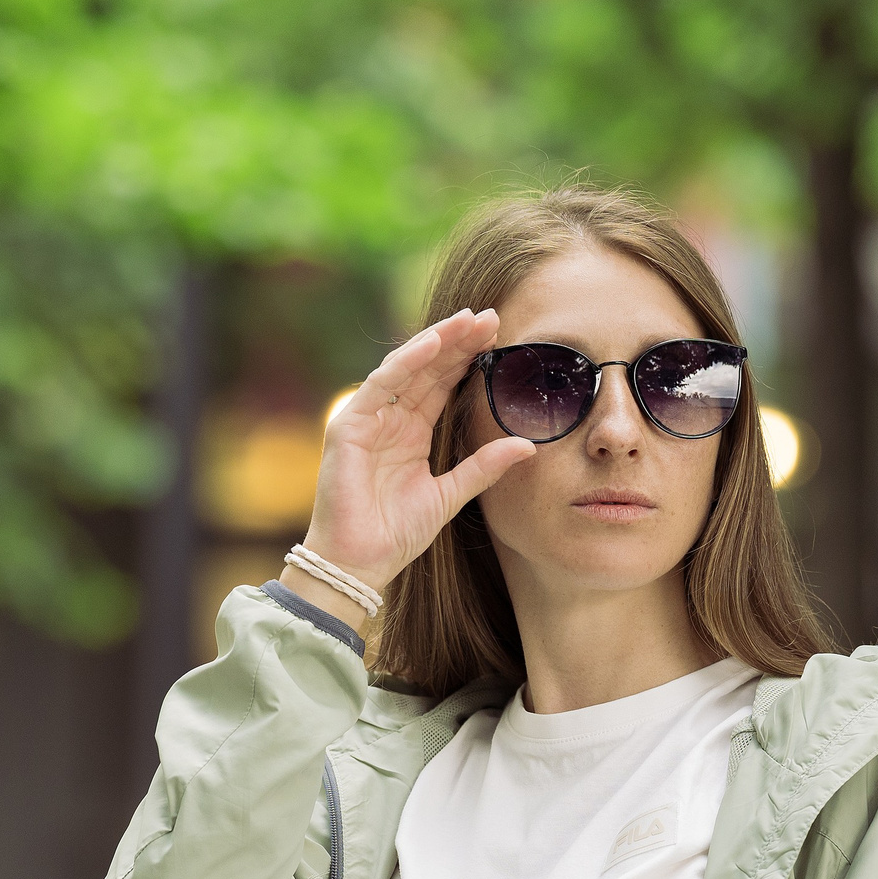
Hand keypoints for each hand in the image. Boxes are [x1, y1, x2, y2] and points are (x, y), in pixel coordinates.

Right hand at [285, 309, 535, 618]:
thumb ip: (484, 466)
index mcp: (412, 432)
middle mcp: (390, 419)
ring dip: (436, 342)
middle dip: (457, 341)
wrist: (362, 562)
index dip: (468, 358)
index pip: (443, 383)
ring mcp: (368, 419)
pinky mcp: (349, 425)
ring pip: (406, 368)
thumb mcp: (452, 494)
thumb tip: (528, 446)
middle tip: (490, 316)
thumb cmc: (398, 533)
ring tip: (467, 321)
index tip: (499, 336)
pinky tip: (432, 344)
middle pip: (428, 369)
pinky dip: (406, 362)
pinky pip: (381, 385)